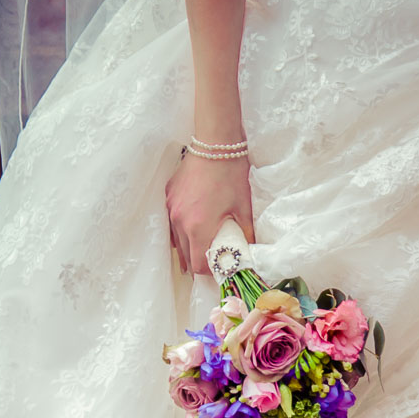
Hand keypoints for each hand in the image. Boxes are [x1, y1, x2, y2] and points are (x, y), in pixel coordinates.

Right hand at [165, 152, 254, 276]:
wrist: (215, 143)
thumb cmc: (231, 175)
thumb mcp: (243, 208)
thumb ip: (245, 233)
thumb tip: (249, 252)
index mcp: (199, 227)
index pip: (200, 264)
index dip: (210, 273)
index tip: (218, 274)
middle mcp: (181, 221)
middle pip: (185, 256)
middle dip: (197, 265)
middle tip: (209, 271)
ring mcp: (172, 208)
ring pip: (176, 240)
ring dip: (187, 250)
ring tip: (197, 257)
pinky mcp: (169, 196)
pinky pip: (171, 223)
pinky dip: (180, 233)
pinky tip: (188, 235)